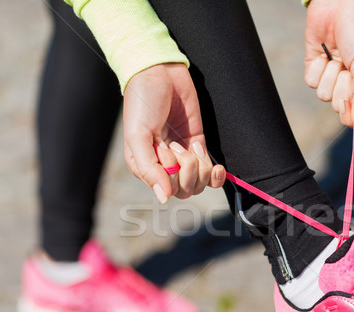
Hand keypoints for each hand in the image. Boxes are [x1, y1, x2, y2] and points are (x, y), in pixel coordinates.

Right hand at [123, 63, 224, 202]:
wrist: (159, 72)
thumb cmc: (142, 103)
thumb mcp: (138, 136)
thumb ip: (149, 169)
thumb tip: (163, 197)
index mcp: (145, 167)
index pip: (167, 190)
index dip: (172, 175)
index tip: (165, 149)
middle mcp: (164, 166)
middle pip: (185, 190)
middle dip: (187, 172)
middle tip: (176, 146)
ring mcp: (182, 156)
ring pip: (199, 183)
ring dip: (199, 169)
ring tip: (188, 146)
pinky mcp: (197, 144)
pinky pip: (210, 172)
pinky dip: (215, 172)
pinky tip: (215, 165)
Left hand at [304, 0, 353, 129]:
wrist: (337, 4)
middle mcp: (352, 85)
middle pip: (343, 110)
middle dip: (343, 91)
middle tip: (347, 71)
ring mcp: (333, 78)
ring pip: (326, 97)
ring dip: (330, 77)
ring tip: (337, 57)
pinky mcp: (316, 70)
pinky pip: (313, 83)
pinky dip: (317, 69)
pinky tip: (323, 54)